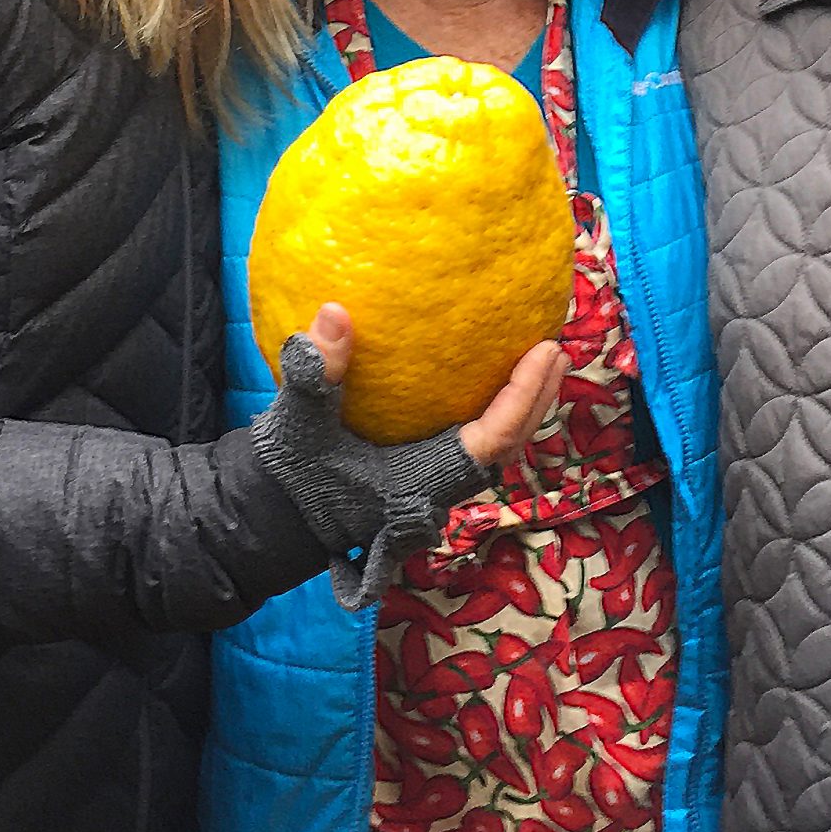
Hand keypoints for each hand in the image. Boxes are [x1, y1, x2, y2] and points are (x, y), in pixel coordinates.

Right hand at [295, 302, 566, 469]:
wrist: (275, 519)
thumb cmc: (292, 476)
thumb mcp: (298, 425)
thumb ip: (315, 374)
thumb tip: (334, 312)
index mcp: (422, 483)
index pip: (492, 442)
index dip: (524, 397)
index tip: (545, 351)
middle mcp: (438, 490)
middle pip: (509, 445)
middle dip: (537, 398)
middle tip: (555, 347)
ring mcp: (434, 486)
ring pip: (496, 447)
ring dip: (522, 405)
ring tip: (539, 358)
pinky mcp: (424, 475)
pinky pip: (476, 442)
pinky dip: (495, 411)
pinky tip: (491, 376)